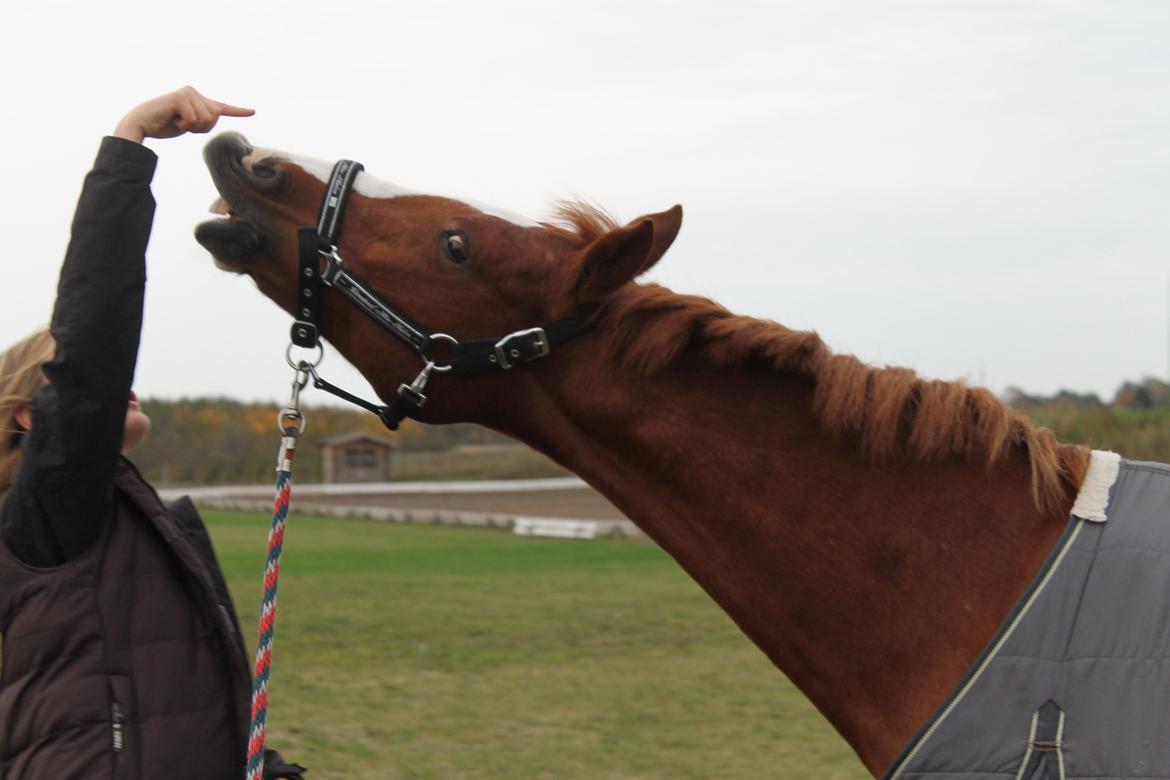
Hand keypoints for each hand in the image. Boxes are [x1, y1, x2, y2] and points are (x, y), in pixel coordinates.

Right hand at [113, 86, 253, 142]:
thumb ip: (202, 119)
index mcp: (198, 100)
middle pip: (215, 117)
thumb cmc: (164, 125)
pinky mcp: (180, 97)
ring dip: (192, 127)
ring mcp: (187, 93)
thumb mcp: (188, 124)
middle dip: (202, 128)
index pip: (221, 107)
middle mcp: (194, 92)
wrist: (142, 124)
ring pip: (206, 119)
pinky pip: (193, 119)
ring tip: (177, 120)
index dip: (238, 111)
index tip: (253, 112)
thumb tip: (212, 115)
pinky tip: (173, 119)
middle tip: (183, 124)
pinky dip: (184, 125)